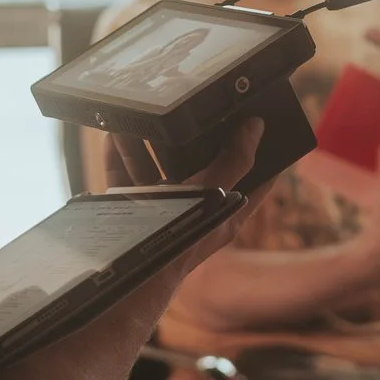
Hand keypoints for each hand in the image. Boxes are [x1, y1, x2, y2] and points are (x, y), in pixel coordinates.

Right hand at [117, 119, 269, 298]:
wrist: (129, 276)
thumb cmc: (181, 239)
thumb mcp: (214, 193)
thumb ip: (234, 161)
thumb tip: (255, 127)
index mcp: (225, 211)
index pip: (256, 180)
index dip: (265, 154)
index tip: (265, 122)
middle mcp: (195, 209)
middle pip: (201, 166)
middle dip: (194, 137)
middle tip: (195, 103)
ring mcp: (162, 210)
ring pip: (157, 168)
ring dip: (148, 141)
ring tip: (143, 113)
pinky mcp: (131, 211)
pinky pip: (126, 178)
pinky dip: (119, 156)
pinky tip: (114, 133)